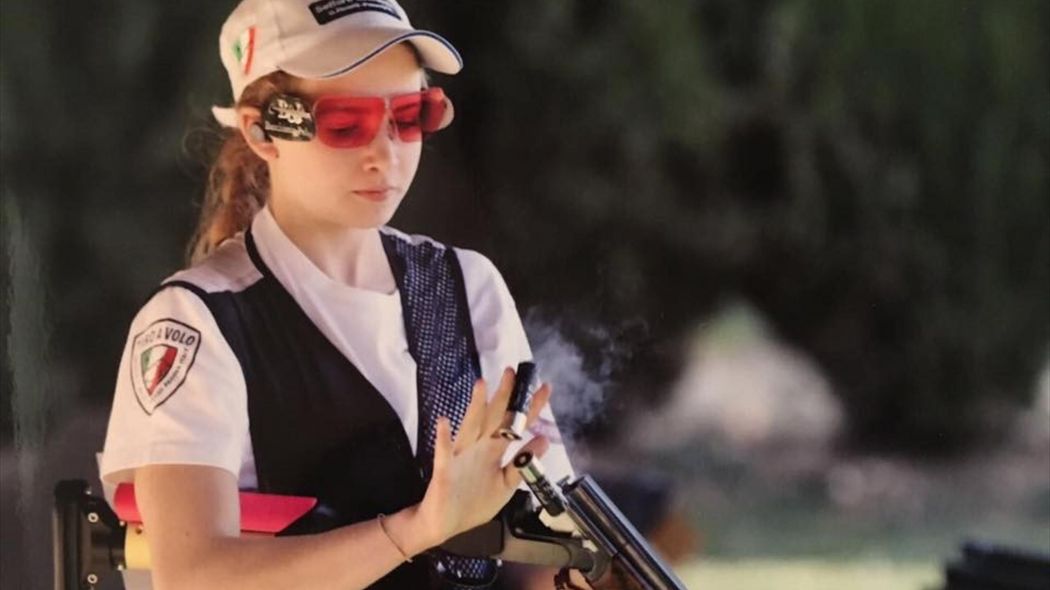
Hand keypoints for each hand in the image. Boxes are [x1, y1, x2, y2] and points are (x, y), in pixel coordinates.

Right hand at [415, 367, 551, 546]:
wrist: (442, 524)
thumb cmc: (472, 503)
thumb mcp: (505, 487)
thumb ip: (521, 464)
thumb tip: (542, 440)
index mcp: (493, 451)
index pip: (515, 424)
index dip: (530, 407)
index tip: (544, 387)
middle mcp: (478, 447)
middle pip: (493, 417)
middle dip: (504, 395)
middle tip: (513, 372)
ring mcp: (460, 456)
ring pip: (469, 427)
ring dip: (475, 407)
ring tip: (481, 385)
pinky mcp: (444, 470)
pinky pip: (444, 453)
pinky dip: (444, 439)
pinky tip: (444, 422)